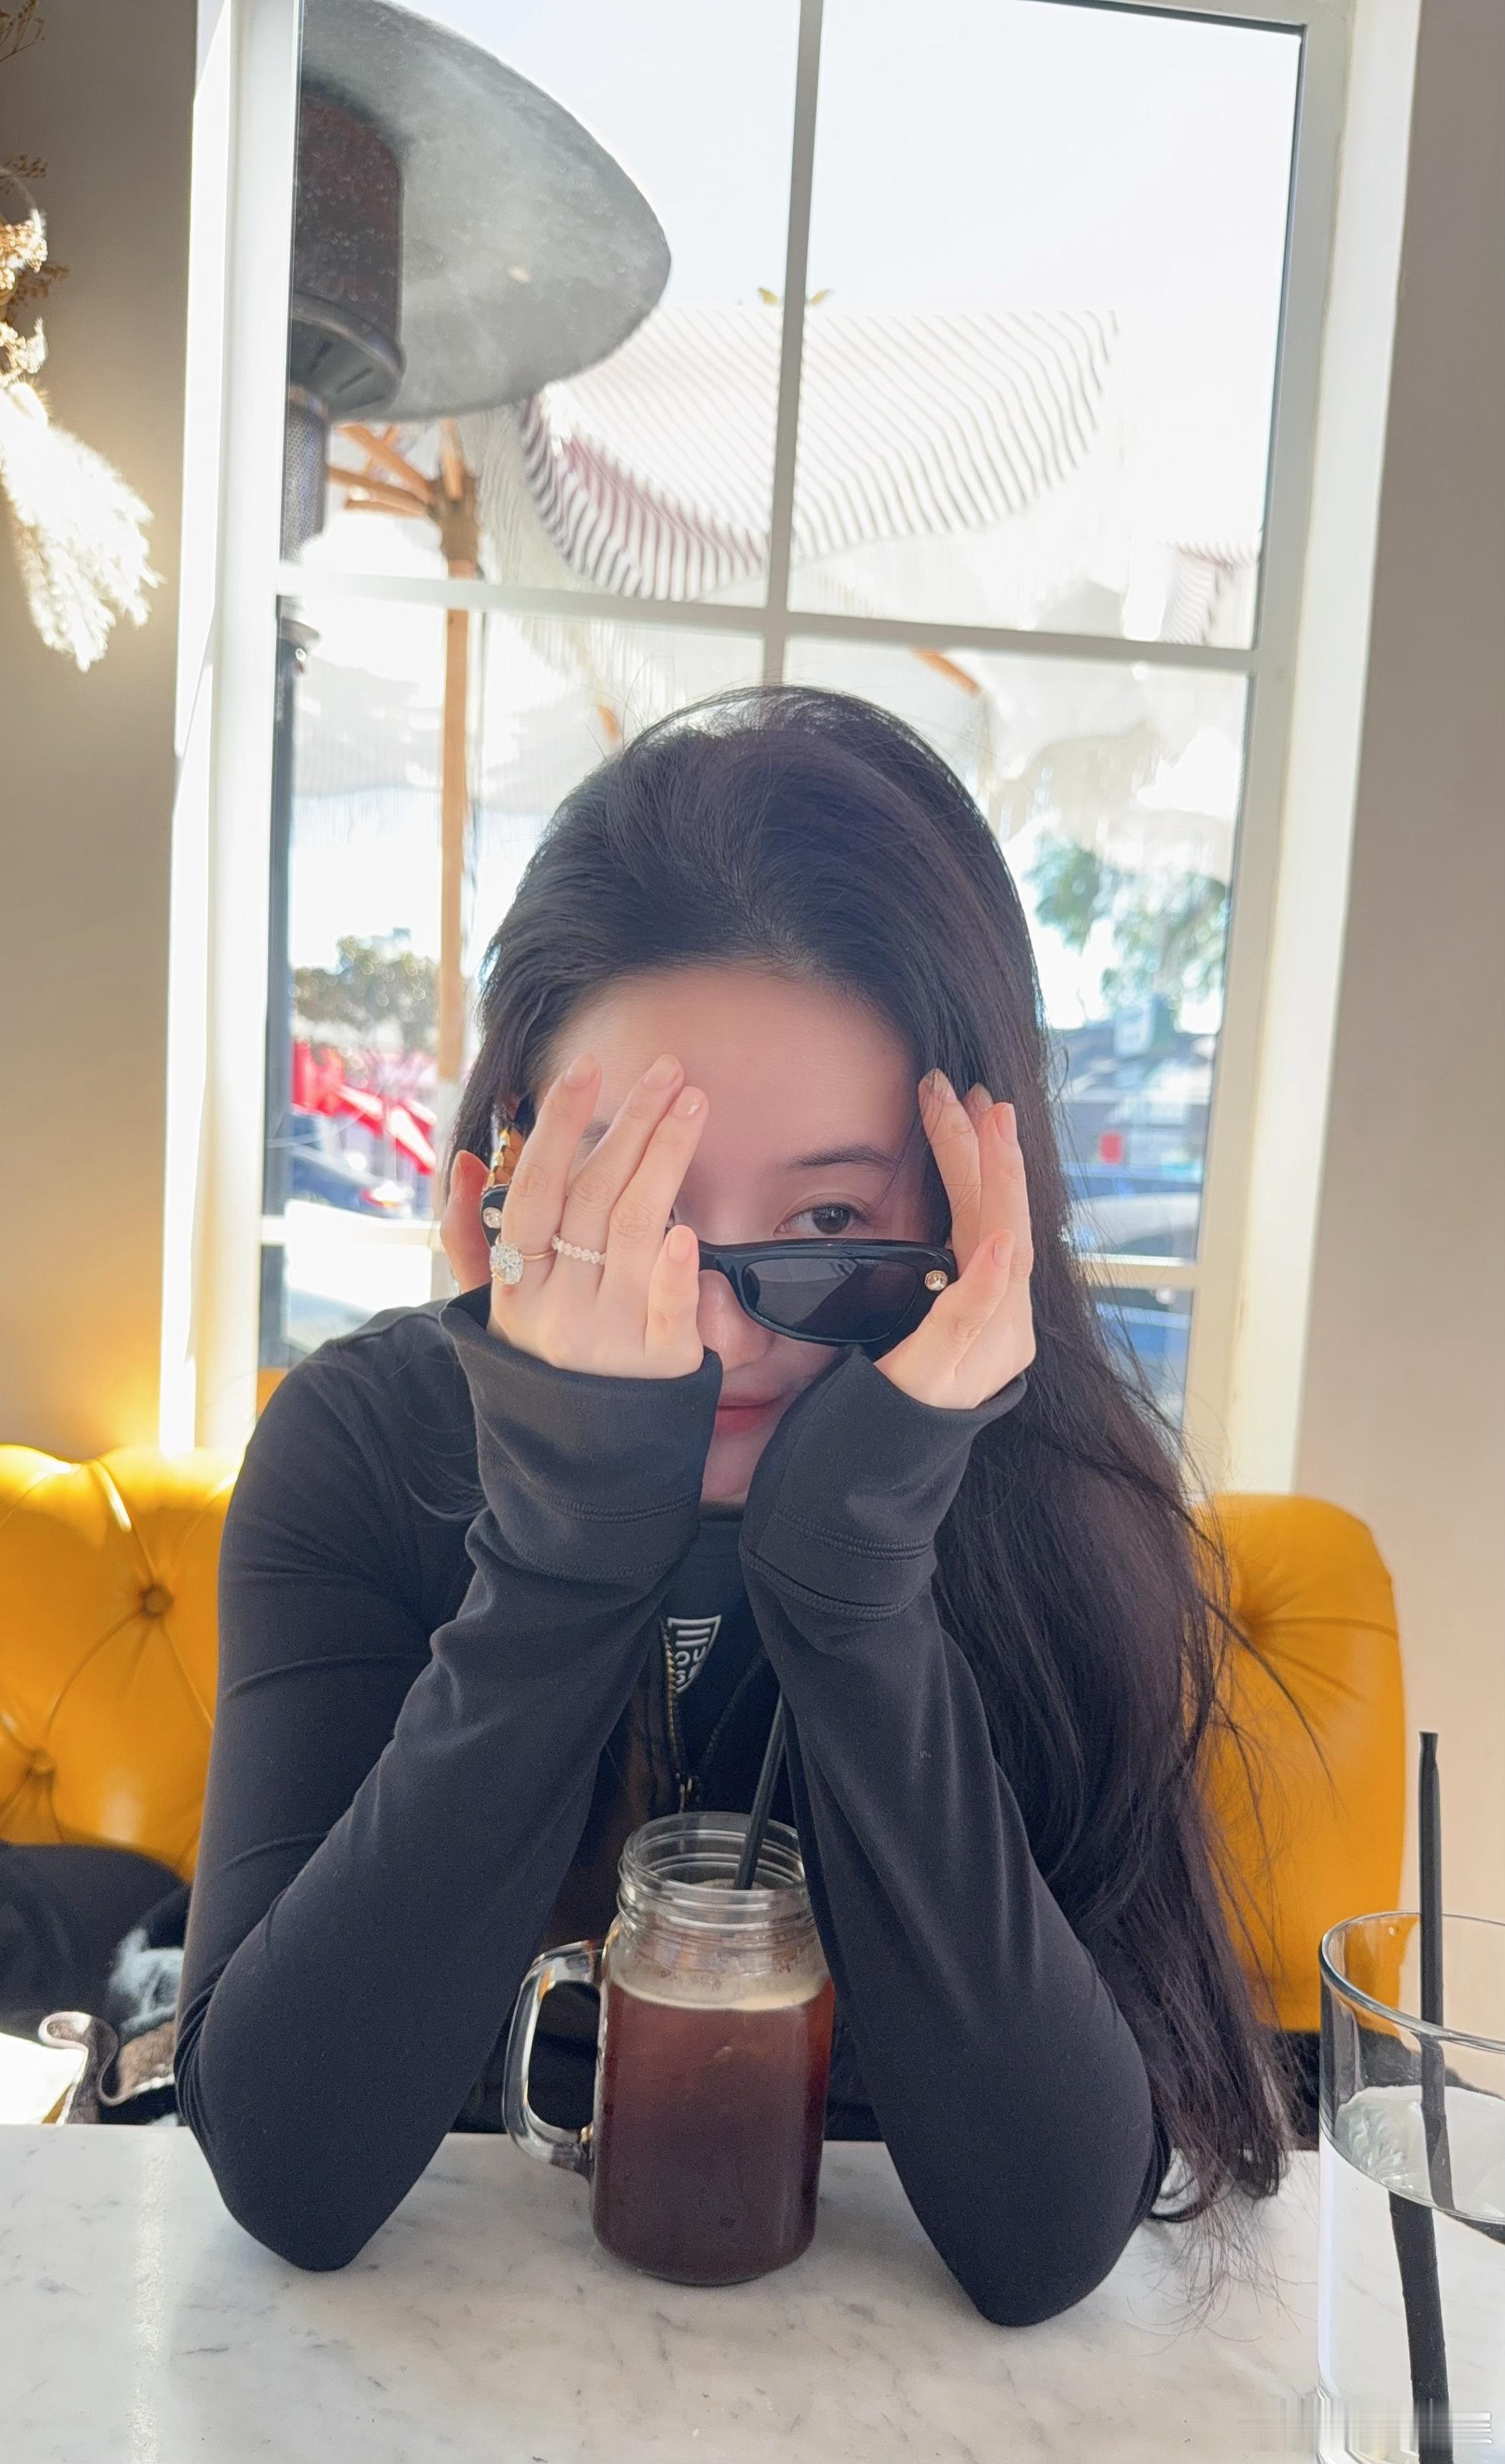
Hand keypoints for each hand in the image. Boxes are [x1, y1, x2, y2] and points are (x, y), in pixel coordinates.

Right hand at [442, 1053, 708, 1378]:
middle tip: (668, 1070)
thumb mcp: (494, 1311)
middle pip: (595, 1197)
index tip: (586, 1067)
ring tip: (693, 1103)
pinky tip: (684, 1227)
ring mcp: (609, 1337)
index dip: (560, 1127)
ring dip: (666, 1157)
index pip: (536, 1192)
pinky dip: (673, 1268)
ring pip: (635, 1230)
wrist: (581, 1470)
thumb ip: (472, 1238)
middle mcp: (558, 1309)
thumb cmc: (544, 1371)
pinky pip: (668, 1309)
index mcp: (516, 1289)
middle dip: (633, 1123)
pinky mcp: (661, 1365)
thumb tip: (467, 1161)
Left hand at [875, 1074, 1034, 1410]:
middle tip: (980, 1092)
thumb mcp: (898, 1329)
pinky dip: (990, 1278)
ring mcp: (980, 1358)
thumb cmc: (868, 1406)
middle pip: (1002, 1223)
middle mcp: (998, 1330)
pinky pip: (976, 1322)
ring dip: (997, 1186)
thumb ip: (927, 1286)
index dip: (976, 1157)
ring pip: (1002, 1254)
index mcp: (981, 1309)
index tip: (962, 1097)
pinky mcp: (946, 1382)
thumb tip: (935, 1231)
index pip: (983, 1217)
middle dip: (991, 1154)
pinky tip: (999, 1239)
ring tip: (994, 1126)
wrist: (851, 1484)